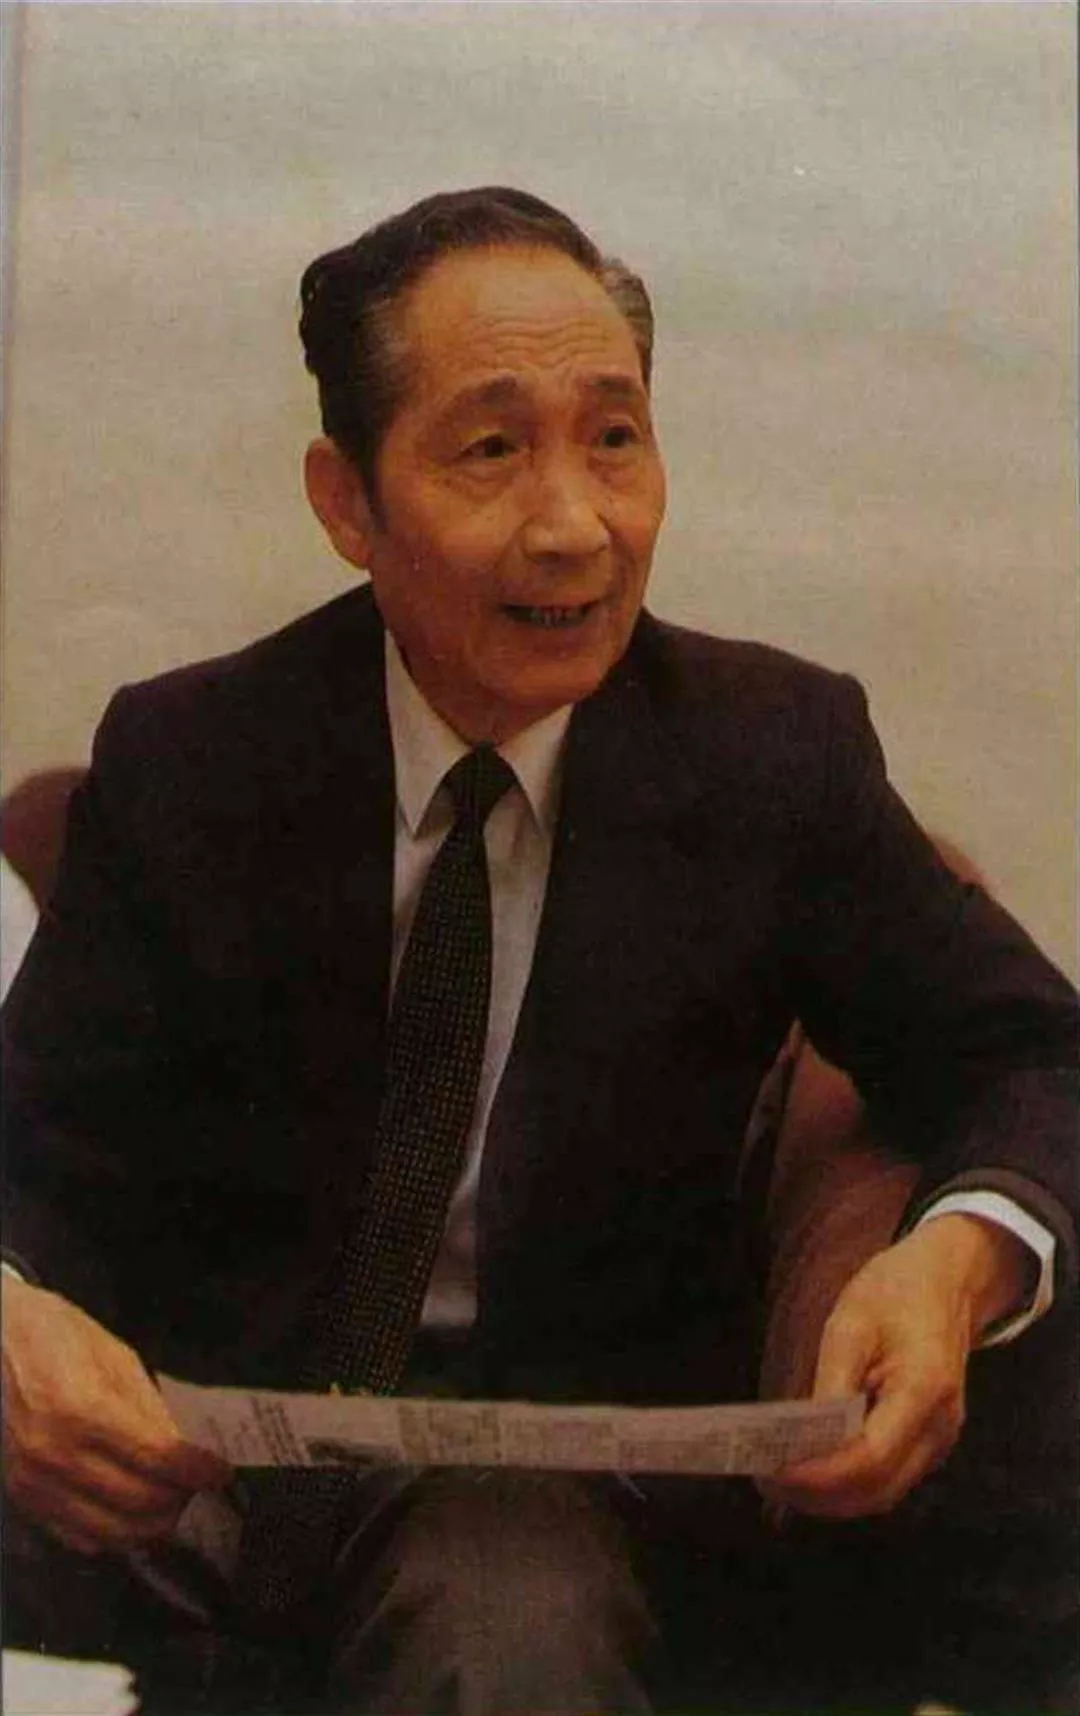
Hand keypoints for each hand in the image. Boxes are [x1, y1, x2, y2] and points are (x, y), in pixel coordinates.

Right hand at [3, 1277, 230, 1553]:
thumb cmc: (57, 1337)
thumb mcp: (116, 1358)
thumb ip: (149, 1409)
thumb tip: (183, 1452)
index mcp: (82, 1409)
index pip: (158, 1458)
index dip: (198, 1470)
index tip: (221, 1472)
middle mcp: (54, 1454)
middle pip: (139, 1502)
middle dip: (181, 1498)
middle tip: (198, 1485)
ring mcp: (34, 1482)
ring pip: (111, 1532)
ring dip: (152, 1524)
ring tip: (172, 1501)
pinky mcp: (22, 1497)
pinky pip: (78, 1537)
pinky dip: (114, 1534)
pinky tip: (132, 1514)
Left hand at [765, 1214, 1030, 1518]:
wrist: (946, 1281)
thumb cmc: (897, 1292)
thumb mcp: (852, 1322)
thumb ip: (832, 1382)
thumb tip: (804, 1437)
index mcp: (925, 1390)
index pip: (869, 1457)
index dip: (819, 1473)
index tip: (774, 1472)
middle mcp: (940, 1427)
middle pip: (878, 1489)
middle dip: (820, 1495)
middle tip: (766, 1482)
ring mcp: (940, 1439)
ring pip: (884, 1494)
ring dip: (833, 1498)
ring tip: (780, 1482)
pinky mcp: (930, 1442)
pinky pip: (889, 1479)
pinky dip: (850, 1485)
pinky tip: (813, 1471)